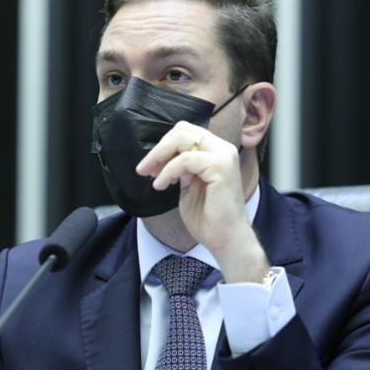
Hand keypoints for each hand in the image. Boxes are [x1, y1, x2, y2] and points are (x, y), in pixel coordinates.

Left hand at [135, 121, 268, 282]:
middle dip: (159, 149)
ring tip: (153, 178)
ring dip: (160, 157)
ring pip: (182, 139)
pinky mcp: (220, 167)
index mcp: (217, 151)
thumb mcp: (190, 185)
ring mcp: (224, 156)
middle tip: (144, 169)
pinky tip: (161, 185)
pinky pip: (185, 160)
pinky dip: (168, 171)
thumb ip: (182, 168)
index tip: (150, 166)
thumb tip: (164, 158)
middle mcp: (223, 149)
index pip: (186, 132)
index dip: (164, 146)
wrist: (225, 239)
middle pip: (182, 130)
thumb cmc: (209, 217)